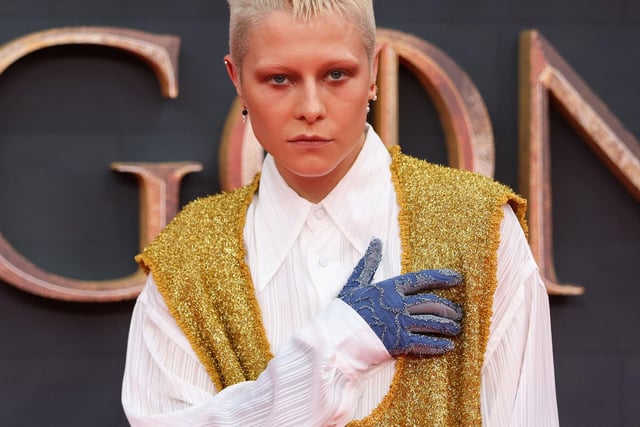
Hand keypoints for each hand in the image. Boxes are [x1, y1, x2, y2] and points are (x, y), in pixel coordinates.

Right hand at [338, 238, 462, 355]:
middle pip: (432, 303)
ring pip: (432, 323)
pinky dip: (438, 345)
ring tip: (456, 329)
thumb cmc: (344, 310)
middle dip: (449, 307)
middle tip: (459, 312)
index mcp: (390, 288)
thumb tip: (376, 241)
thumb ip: (368, 263)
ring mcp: (401, 324)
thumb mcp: (356, 283)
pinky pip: (425, 343)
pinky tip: (447, 346)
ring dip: (448, 326)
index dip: (441, 278)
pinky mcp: (400, 343)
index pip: (421, 279)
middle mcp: (399, 304)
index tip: (456, 278)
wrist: (335, 336)